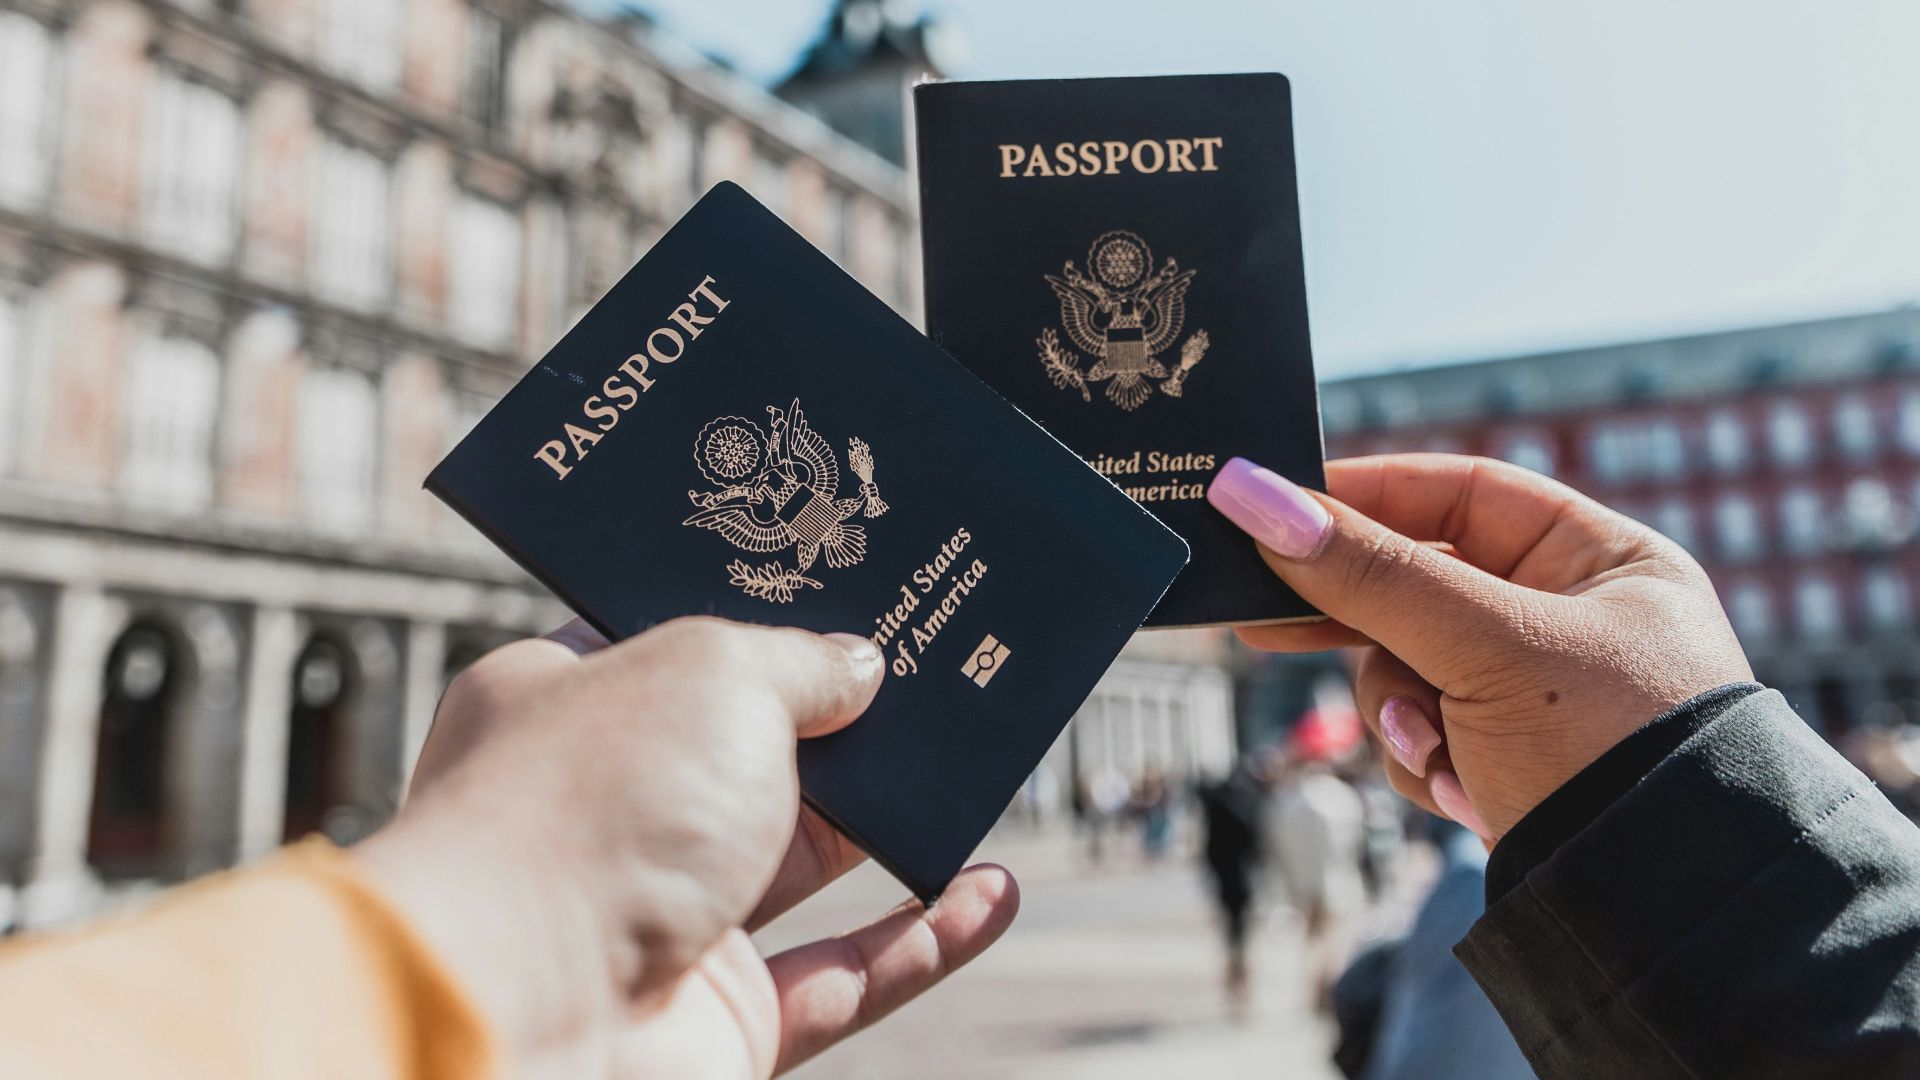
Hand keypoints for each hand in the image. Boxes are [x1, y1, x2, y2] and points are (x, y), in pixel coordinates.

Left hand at [352, 617, 1019, 1077]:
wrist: (521, 1016)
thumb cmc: (589, 809)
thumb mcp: (712, 673)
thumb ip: (799, 661)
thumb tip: (859, 666)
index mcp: (564, 705)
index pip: (667, 640)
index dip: (757, 611)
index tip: (843, 582)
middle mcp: (607, 811)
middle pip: (750, 751)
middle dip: (844, 717)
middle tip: (936, 666)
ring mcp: (663, 920)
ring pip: (805, 862)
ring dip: (896, 822)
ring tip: (982, 765)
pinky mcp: (719, 1020)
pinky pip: (844, 977)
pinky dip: (924, 940)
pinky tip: (992, 893)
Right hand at [1208, 454, 1752, 837]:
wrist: (1659, 913)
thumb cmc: (1606, 749)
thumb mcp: (1483, 647)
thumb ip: (1368, 573)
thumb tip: (1251, 495)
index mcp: (1601, 560)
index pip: (1461, 494)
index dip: (1368, 496)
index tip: (1276, 507)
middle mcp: (1571, 618)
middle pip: (1420, 586)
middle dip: (1360, 624)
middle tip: (1261, 621)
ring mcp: (1536, 696)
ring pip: (1405, 668)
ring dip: (1401, 712)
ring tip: (1433, 749)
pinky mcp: (1508, 762)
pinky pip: (1423, 735)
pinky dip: (1426, 762)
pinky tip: (1464, 793)